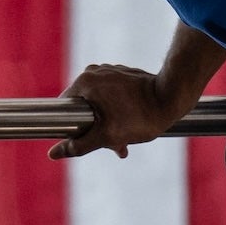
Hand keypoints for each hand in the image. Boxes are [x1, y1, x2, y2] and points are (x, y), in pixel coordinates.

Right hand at [49, 63, 185, 160]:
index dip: (71, 127)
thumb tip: (53, 153)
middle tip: (114, 146)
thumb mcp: (107, 137)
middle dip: (96, 129)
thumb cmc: (140, 117)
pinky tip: (131, 125)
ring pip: (99, 103)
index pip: (65, 107)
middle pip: (84, 106)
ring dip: (107, 122)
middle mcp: (94, 72)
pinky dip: (117, 111)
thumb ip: (79, 146)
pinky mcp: (122, 74)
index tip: (87, 140)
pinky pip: (111, 95)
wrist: (172, 98)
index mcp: (85, 82)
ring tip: (125, 140)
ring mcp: (109, 70)